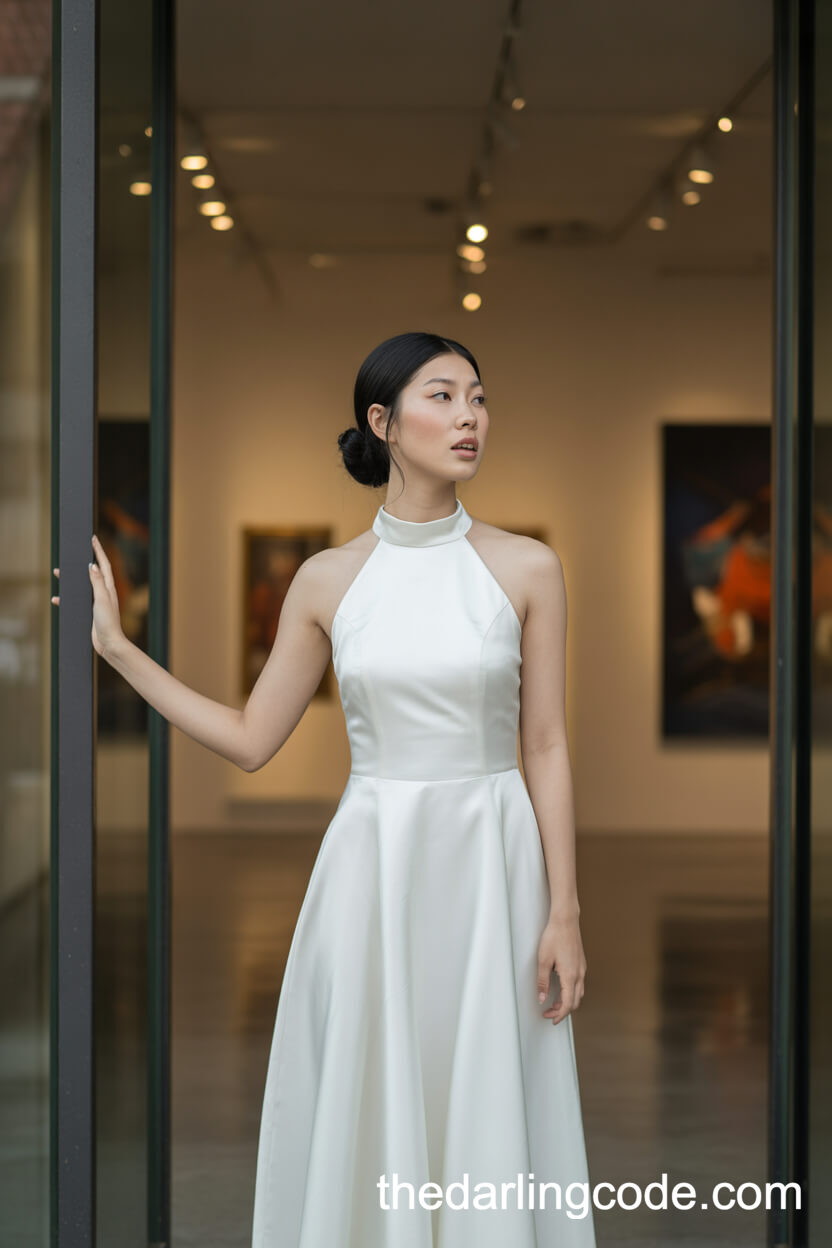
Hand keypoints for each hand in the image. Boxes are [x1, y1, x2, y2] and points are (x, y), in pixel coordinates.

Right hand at [51, 533, 125, 657]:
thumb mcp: (102, 599)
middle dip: (81, 562)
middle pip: (91, 572)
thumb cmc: (108, 622)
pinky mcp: (89, 612)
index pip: (103, 564)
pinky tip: (57, 598)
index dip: (98, 550)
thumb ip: (97, 582)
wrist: (108, 643)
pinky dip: (66, 598)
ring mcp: (96, 602)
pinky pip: (75, 601)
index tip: (93, 538)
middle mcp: (103, 592)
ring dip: (71, 579)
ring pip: (81, 586)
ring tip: (59, 573)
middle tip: (73, 553)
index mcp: (108, 587)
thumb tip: (91, 566)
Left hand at [536, 913, 586, 1025]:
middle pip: (575, 1002)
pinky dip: (571, 992)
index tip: (551, 1019)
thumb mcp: (543, 961)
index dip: (559, 1015)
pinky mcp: (581, 963)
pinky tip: (561, 989)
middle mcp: (579, 974)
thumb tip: (542, 998)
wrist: (566, 920)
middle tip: (549, 1012)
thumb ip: (542, 982)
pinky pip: (579, 984)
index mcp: (570, 976)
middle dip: (562, 1010)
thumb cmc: (554, 937)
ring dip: (567, 1002)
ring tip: (553, 1002)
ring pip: (578, 993)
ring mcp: (582, 969)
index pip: (567, 1004)